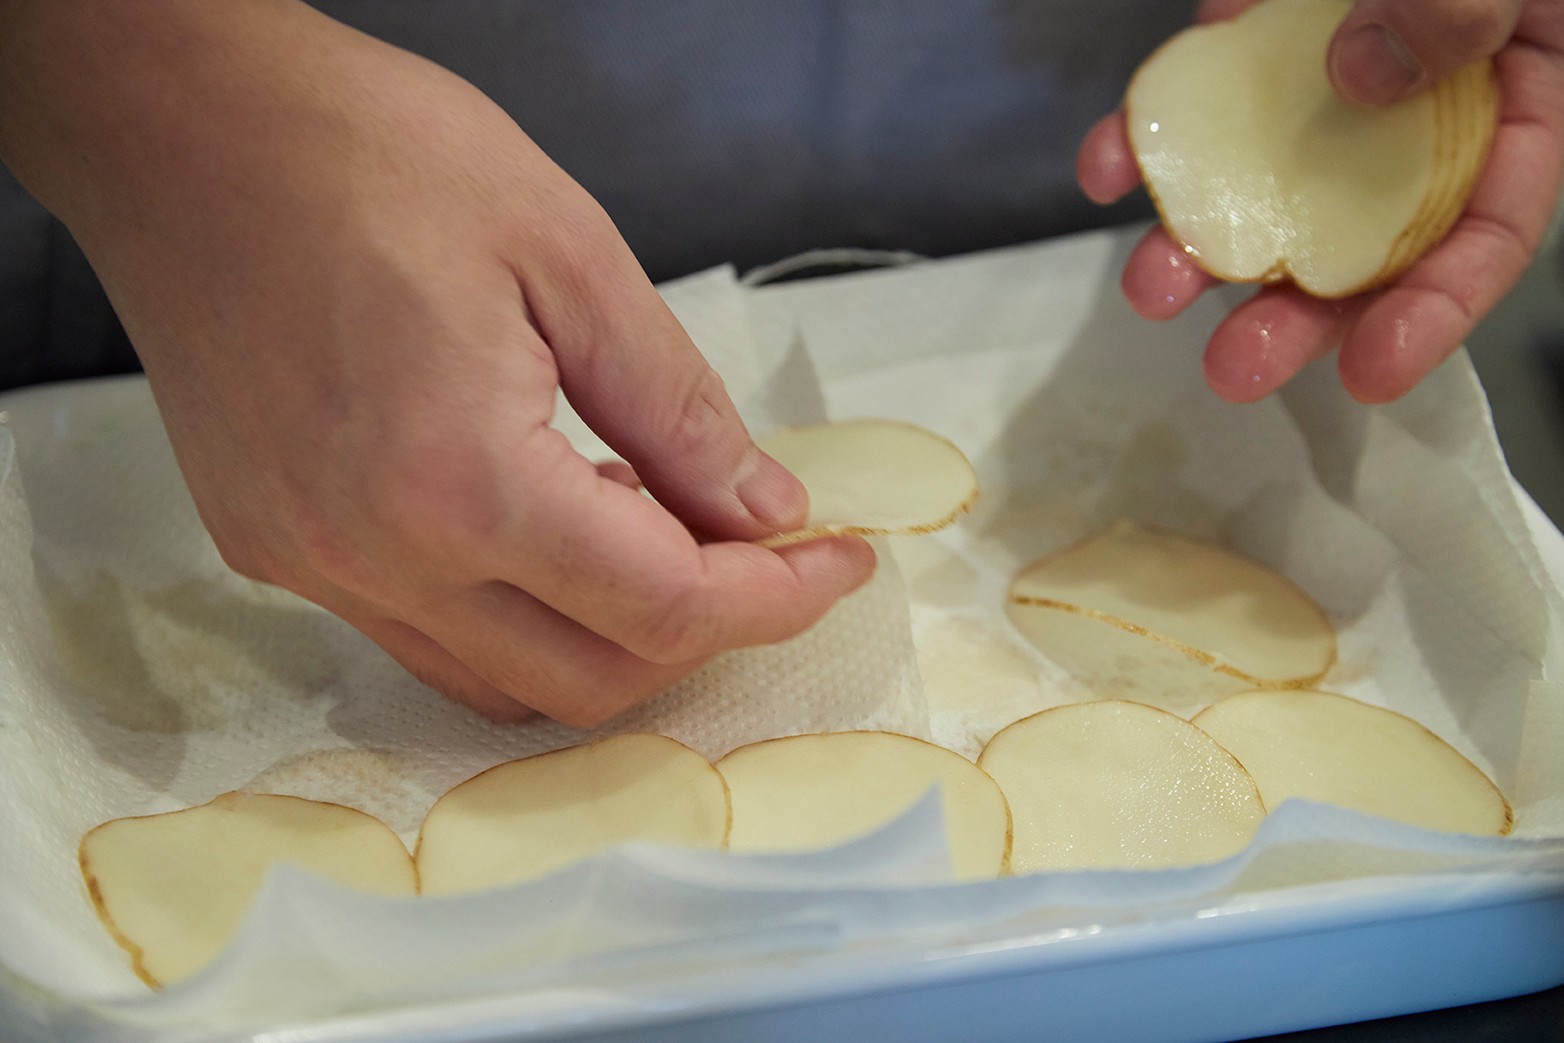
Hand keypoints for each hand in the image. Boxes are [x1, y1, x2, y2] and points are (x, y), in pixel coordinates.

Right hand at [0, 0, 874, 725]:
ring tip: (648, 521)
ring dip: (607, 634)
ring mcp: (312, 567)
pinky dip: (514, 612)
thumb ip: (677, 410)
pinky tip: (543, 517)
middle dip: (701, 630)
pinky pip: (422, 638)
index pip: (661, 607)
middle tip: (756, 547)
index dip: (772, 597)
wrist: (185, 132)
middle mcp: (375, 558)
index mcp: (460, 481)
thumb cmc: (373, 157)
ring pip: (502, 683)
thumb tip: (762, 511)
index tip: (834, 559)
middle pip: (589, 679)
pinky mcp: (273, 552)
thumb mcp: (571, 257)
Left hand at [1077, 0, 1563, 402]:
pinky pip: (1203, 94)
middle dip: (1297, 308)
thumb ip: (1470, 4)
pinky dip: (1154, 130)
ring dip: (1205, 237)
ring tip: (1149, 287)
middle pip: (1366, 230)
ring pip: (1269, 175)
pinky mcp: (1255, 33)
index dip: (1436, 309)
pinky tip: (1110, 164)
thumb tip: (1366, 79)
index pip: (1490, 227)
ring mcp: (1329, 65)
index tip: (1370, 372)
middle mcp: (1422, 97)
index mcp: (1522, 91)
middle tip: (1232, 367)